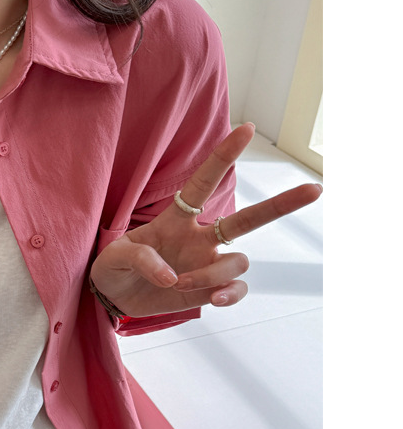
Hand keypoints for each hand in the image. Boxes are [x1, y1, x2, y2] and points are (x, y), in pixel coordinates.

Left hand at [89, 123, 322, 318]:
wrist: (113, 298)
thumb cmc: (114, 267)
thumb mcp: (114, 256)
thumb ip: (142, 259)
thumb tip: (173, 276)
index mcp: (176, 219)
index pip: (203, 184)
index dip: (223, 157)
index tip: (247, 129)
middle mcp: (199, 238)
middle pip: (247, 219)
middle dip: (281, 204)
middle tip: (315, 189)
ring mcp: (207, 264)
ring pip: (237, 261)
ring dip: (212, 274)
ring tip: (180, 284)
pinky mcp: (208, 290)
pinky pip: (234, 289)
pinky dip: (229, 294)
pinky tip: (214, 299)